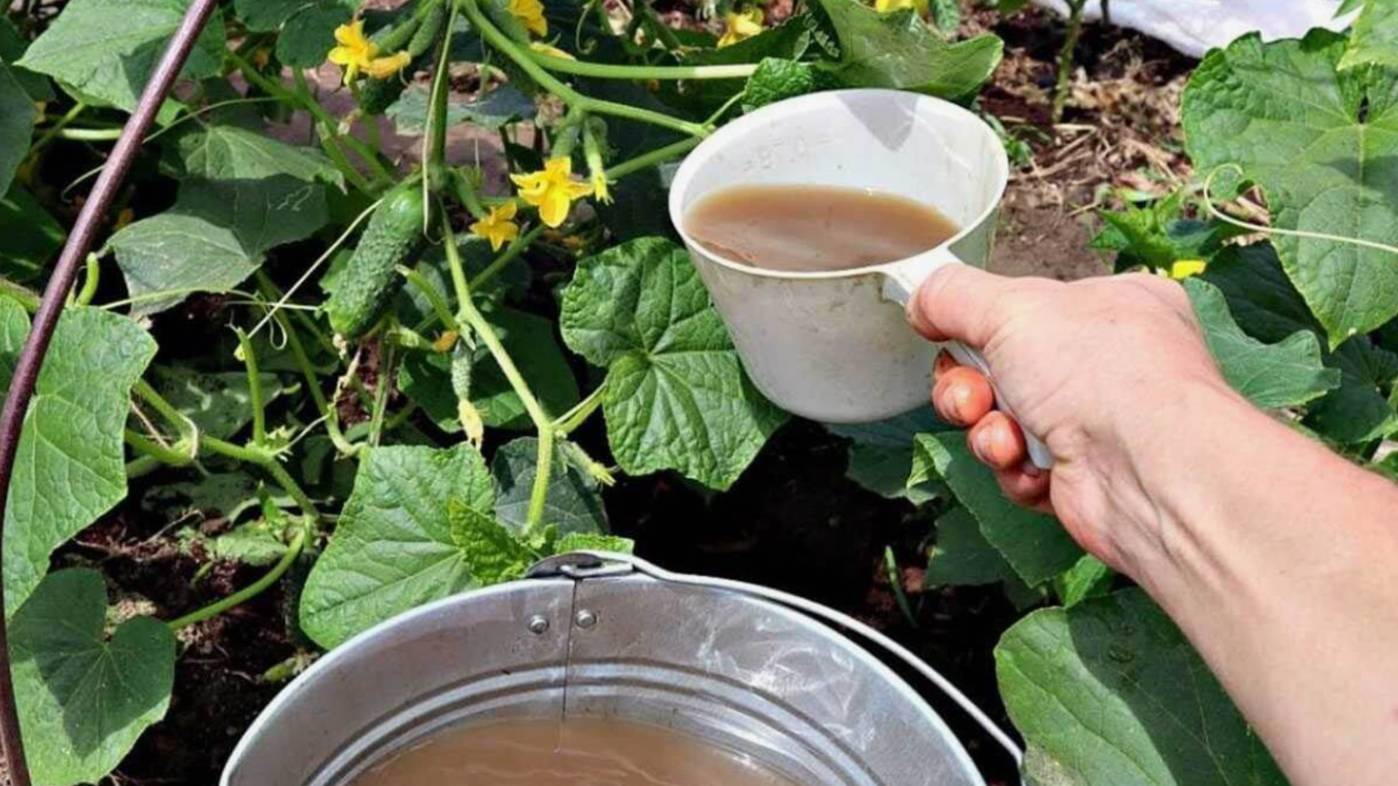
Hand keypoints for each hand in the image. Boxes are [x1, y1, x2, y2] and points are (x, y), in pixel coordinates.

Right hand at [907, 265, 1236, 574]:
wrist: (1149, 472)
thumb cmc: (1101, 373)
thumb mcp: (1012, 307)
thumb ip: (954, 295)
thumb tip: (921, 298)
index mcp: (1109, 304)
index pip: (1025, 307)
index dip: (980, 325)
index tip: (947, 334)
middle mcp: (1107, 362)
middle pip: (1001, 367)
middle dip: (972, 386)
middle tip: (973, 397)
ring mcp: (1097, 422)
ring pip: (1003, 420)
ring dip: (991, 431)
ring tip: (1007, 438)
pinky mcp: (1083, 476)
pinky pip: (1020, 467)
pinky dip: (1016, 468)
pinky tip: (1033, 467)